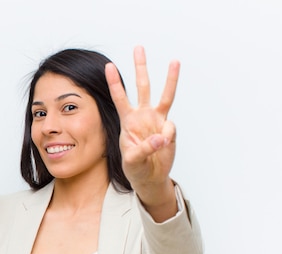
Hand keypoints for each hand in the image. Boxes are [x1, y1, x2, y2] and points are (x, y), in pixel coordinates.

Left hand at [105, 46, 179, 220]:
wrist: (150, 177)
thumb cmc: (136, 168)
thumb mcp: (133, 161)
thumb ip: (145, 149)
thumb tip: (161, 137)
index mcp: (128, 121)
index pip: (119, 97)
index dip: (114, 82)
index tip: (107, 66)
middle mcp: (142, 116)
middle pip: (142, 86)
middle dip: (140, 67)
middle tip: (138, 47)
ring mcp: (157, 120)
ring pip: (164, 95)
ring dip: (170, 78)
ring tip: (174, 60)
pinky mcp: (169, 129)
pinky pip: (171, 128)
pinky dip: (168, 137)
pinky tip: (162, 147)